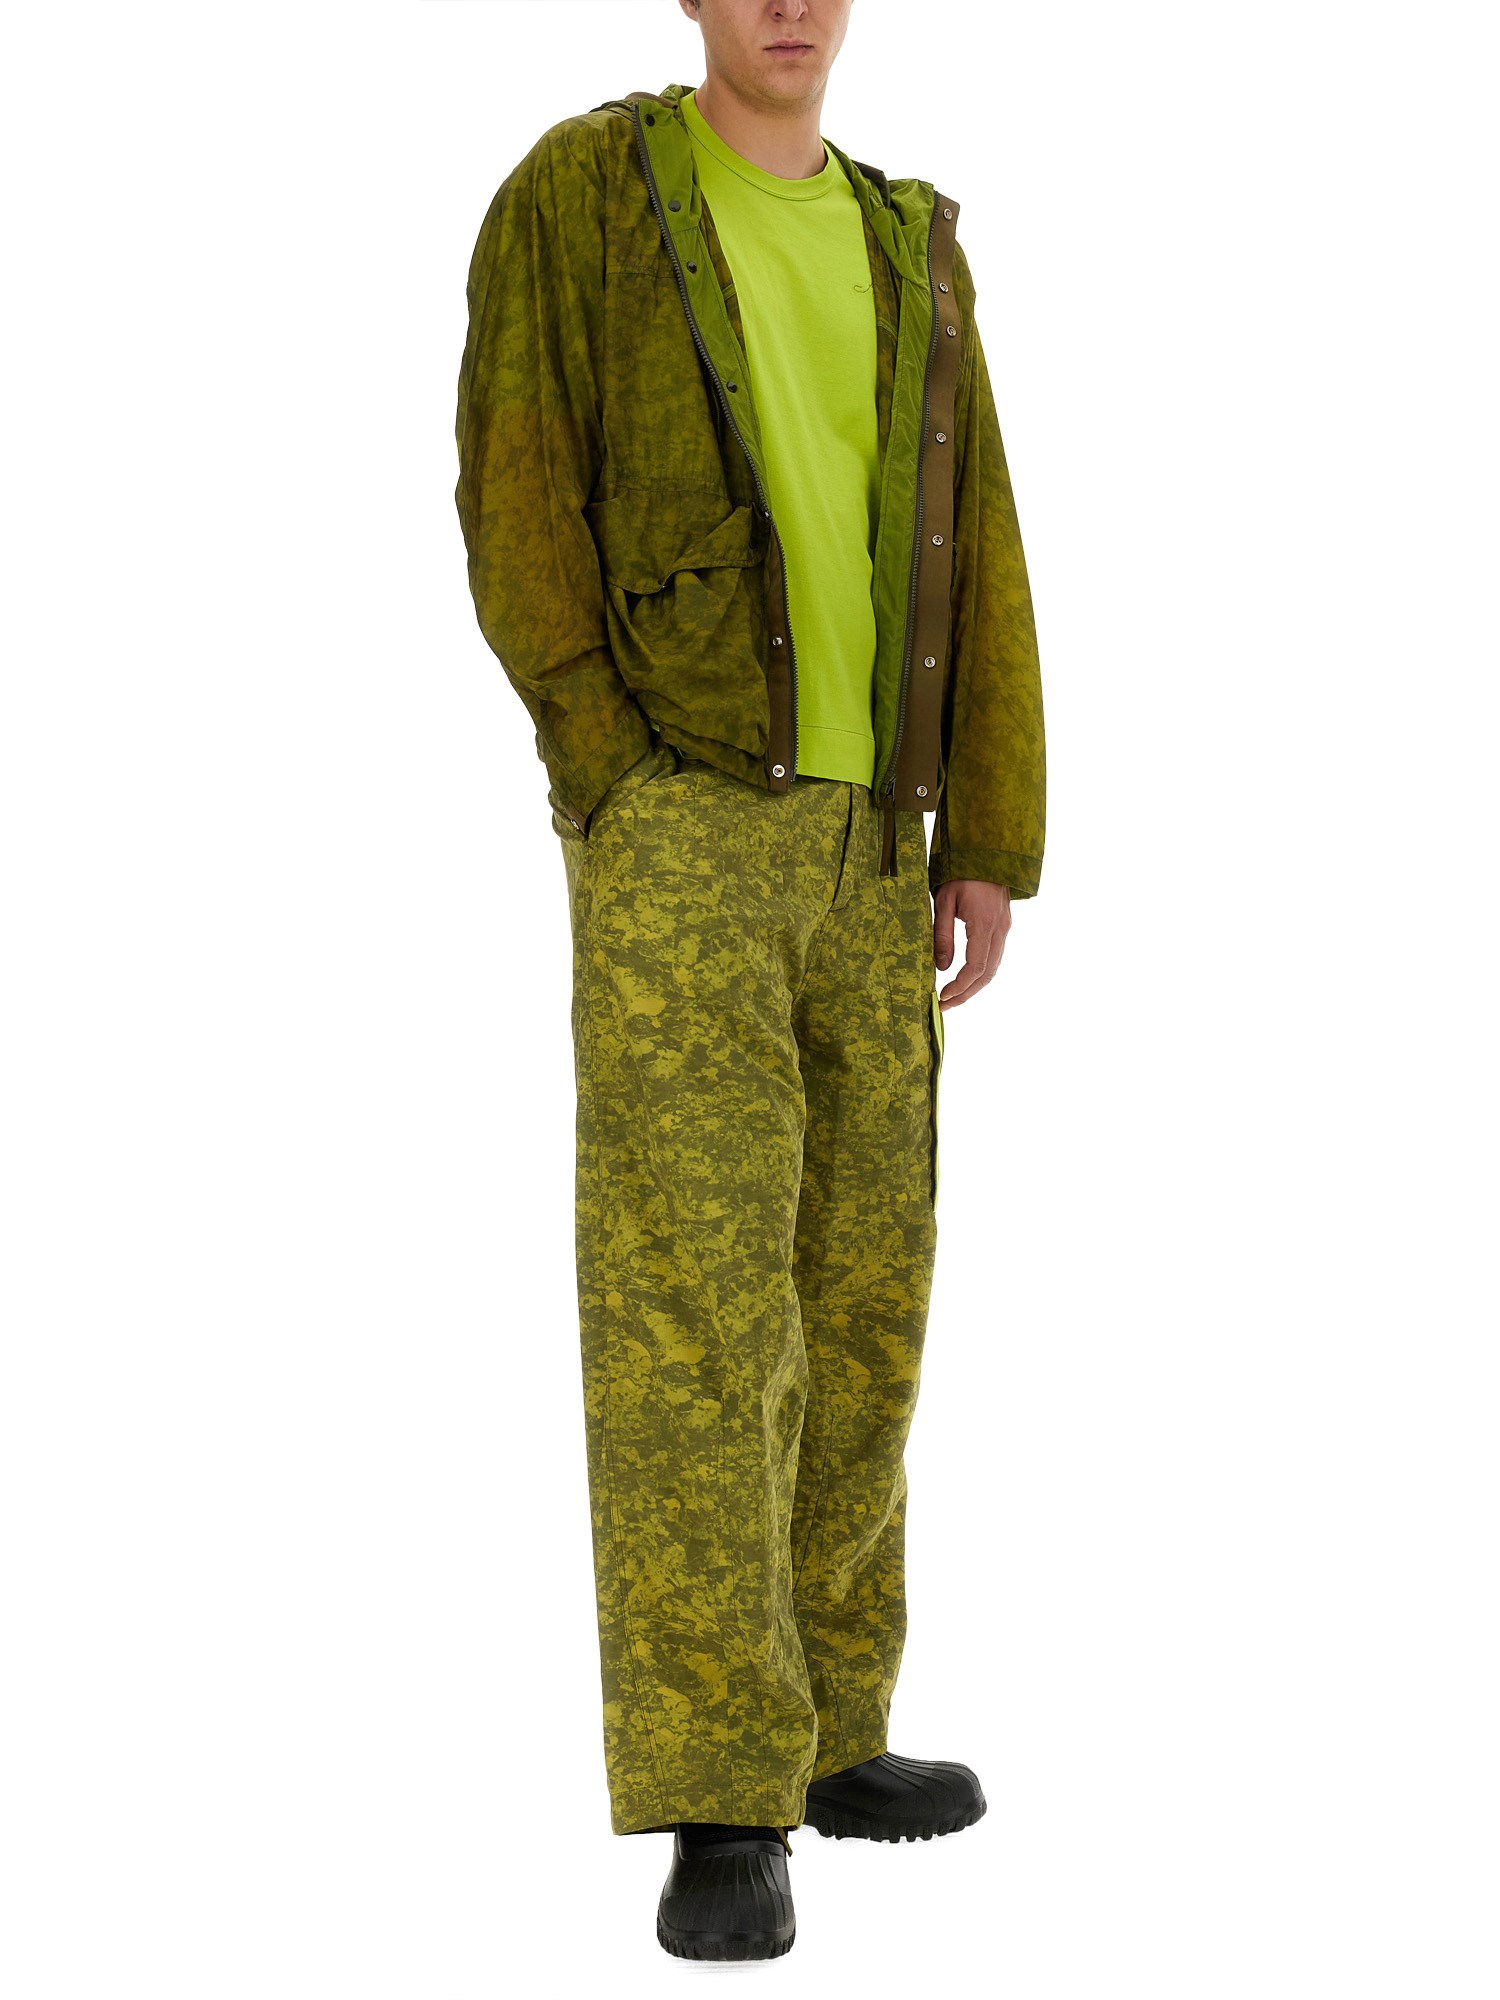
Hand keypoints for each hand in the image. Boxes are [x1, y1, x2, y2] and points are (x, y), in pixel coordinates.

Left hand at [933, 878, 1010, 1008]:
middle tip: (945, 1006)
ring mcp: (1005, 928)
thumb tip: (941, 967)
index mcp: (984, 924)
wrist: (988, 851)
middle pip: (987, 974)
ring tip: (952, 997)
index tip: (942, 997)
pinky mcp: (1004, 926)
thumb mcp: (944, 901)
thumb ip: (942, 935)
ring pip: (993, 968)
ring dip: (974, 986)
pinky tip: (965, 979)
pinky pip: (995, 957)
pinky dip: (981, 973)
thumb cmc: (961, 872)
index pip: (975, 967)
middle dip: (966, 994)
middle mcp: (1000, 929)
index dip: (959, 986)